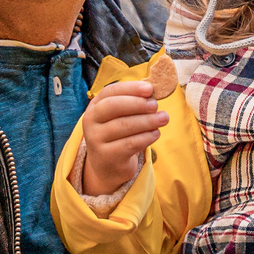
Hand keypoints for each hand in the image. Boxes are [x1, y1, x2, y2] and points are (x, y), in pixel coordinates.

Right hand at [78, 80, 167, 196]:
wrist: (108, 166)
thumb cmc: (118, 135)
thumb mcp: (121, 117)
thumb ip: (133, 104)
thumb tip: (153, 92)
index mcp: (95, 106)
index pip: (110, 92)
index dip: (130, 88)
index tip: (149, 88)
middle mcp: (90, 121)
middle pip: (113, 106)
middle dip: (137, 104)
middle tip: (156, 105)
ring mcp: (96, 139)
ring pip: (123, 126)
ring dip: (146, 121)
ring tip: (163, 118)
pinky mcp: (107, 156)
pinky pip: (129, 144)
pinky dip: (145, 137)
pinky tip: (156, 133)